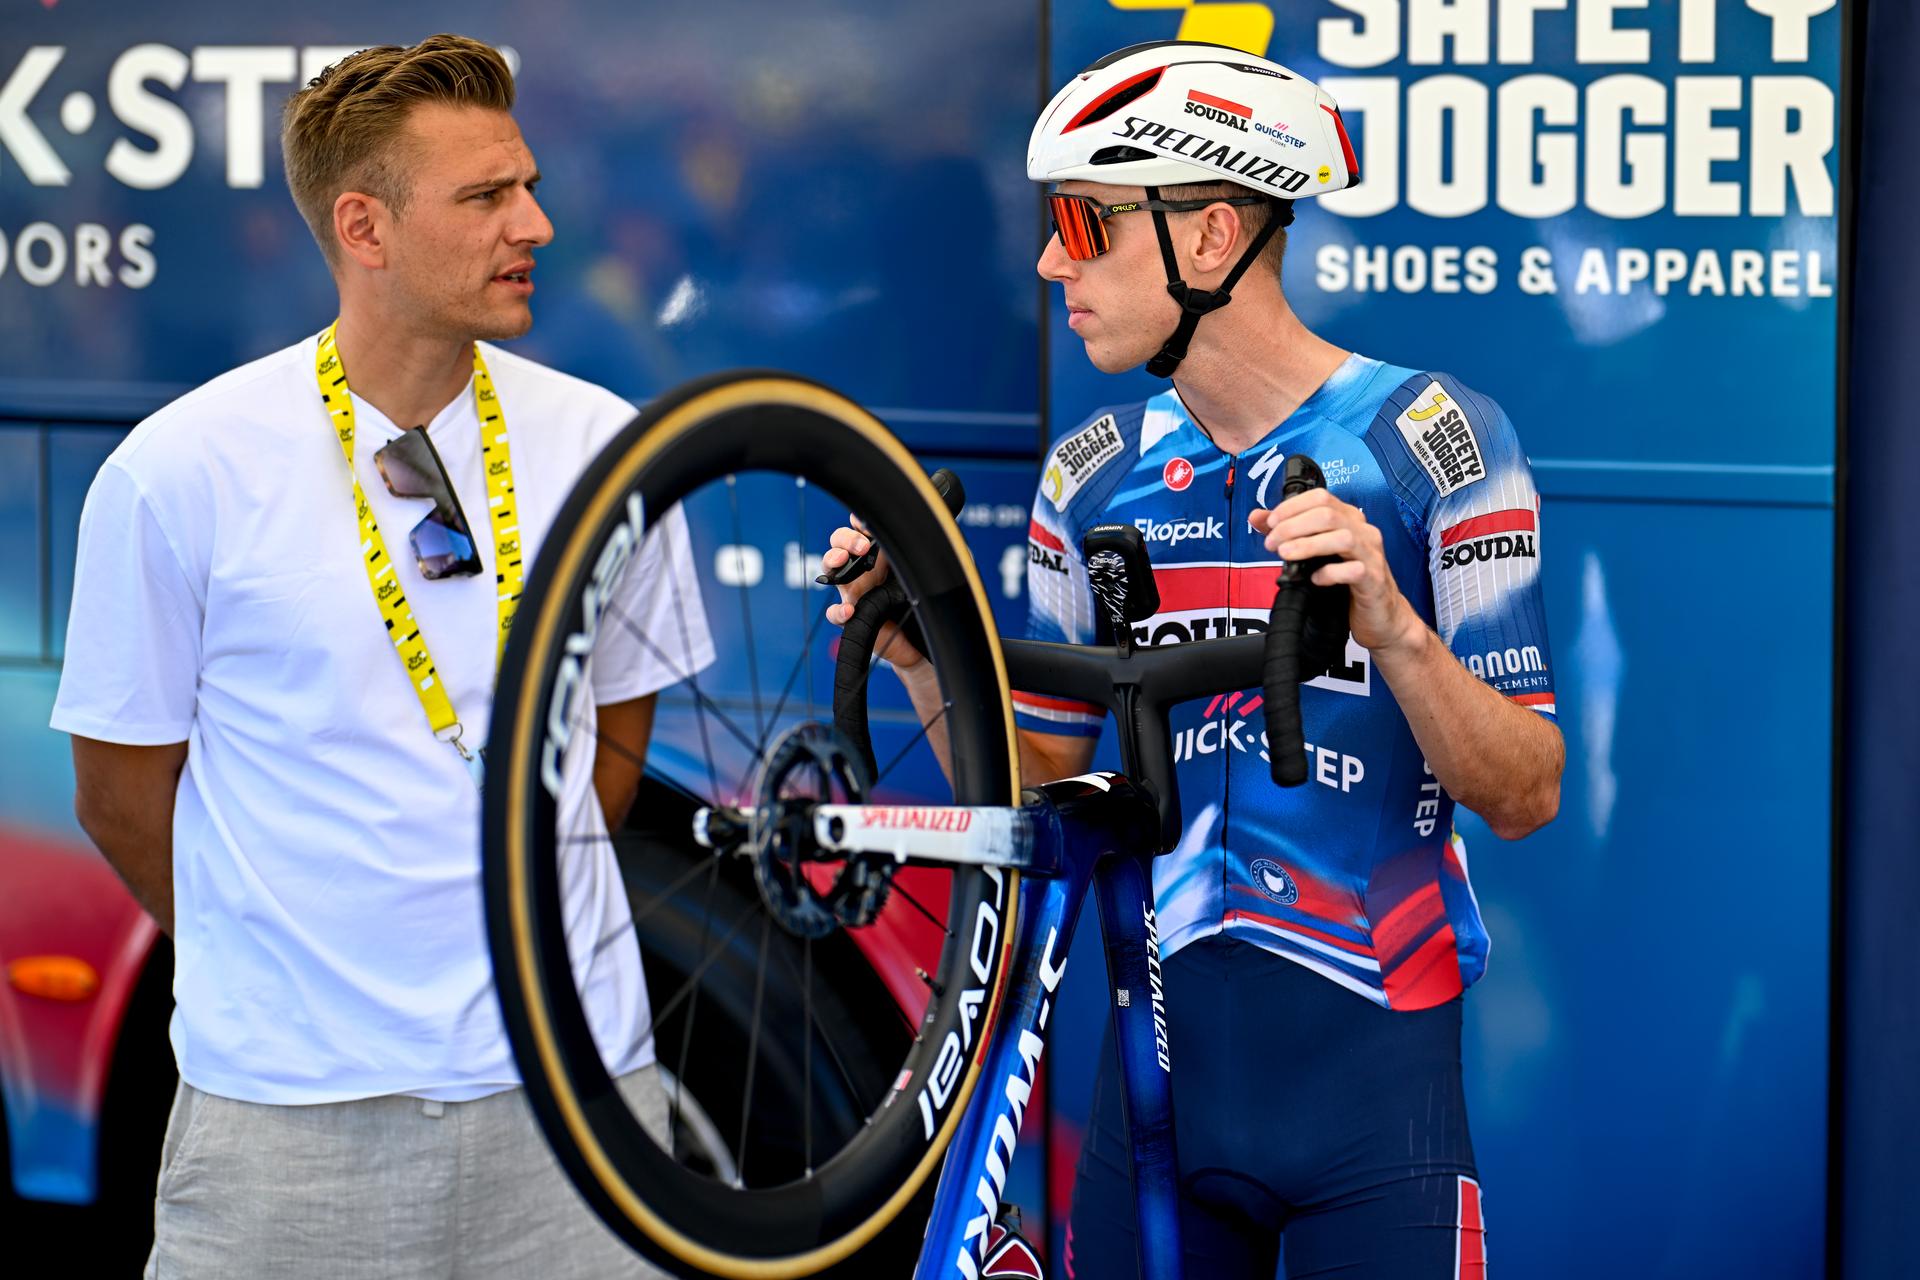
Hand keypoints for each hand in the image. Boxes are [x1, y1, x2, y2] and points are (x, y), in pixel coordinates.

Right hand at [821, 514, 927, 669]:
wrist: (920, 639)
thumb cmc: (923, 602)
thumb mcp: (931, 573)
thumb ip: (933, 555)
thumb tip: (938, 538)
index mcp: (880, 555)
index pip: (862, 530)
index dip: (859, 521)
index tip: (865, 521)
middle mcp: (864, 570)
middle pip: (840, 543)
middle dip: (846, 538)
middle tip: (862, 546)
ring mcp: (855, 592)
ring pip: (832, 569)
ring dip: (833, 559)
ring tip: (842, 560)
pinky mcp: (852, 618)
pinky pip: (834, 613)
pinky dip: (837, 610)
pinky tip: (849, 609)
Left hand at [1248, 489, 1422, 656]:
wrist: (1381, 615)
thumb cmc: (1349, 580)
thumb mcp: (1317, 552)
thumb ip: (1288, 531)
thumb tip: (1257, 517)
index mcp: (1349, 519)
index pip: (1320, 497)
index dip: (1291, 507)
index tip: (1271, 523)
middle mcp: (1363, 531)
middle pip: (1327, 514)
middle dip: (1293, 526)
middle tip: (1272, 543)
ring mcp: (1371, 554)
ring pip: (1341, 537)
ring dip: (1307, 545)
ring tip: (1286, 555)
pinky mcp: (1374, 579)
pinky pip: (1354, 570)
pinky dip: (1330, 573)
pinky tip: (1315, 579)